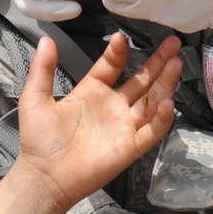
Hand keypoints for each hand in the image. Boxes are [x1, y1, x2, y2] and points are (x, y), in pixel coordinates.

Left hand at [15, 31, 180, 211]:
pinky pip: (152, 131)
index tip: (121, 37)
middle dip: (157, 61)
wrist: (44, 176)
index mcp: (92, 92)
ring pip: (152, 101)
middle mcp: (112, 106)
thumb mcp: (35, 98)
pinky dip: (163, 118)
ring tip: (176, 63)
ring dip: (165, 82)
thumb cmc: (39, 141)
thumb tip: (46, 40)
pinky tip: (168, 101)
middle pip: (142, 80)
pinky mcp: (130, 147)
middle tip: (172, 42)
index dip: (119, 52)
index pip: (112, 66)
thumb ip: (42, 69)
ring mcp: (123, 126)